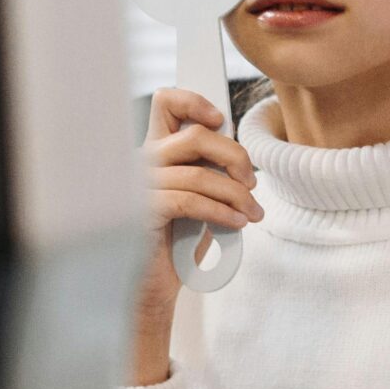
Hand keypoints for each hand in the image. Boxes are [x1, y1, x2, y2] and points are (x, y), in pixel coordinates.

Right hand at [128, 86, 262, 383]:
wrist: (153, 286)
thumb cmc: (176, 242)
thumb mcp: (198, 196)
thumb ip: (208, 169)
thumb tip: (238, 155)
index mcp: (154, 151)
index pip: (166, 102)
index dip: (194, 102)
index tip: (220, 121)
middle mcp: (141, 161)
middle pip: (195, 135)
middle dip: (234, 157)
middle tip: (252, 184)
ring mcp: (137, 185)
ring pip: (199, 174)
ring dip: (236, 196)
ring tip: (252, 215)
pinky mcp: (141, 212)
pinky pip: (190, 201)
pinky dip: (221, 212)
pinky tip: (235, 224)